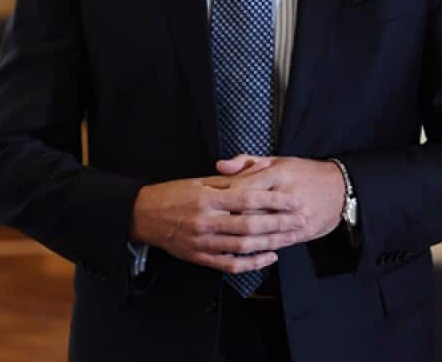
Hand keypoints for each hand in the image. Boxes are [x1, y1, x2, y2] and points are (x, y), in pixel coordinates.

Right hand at [131, 176, 304, 272]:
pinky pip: (231, 264)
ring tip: (290, 237)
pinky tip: (269, 257)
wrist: (141, 216)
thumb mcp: (195, 181)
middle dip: (280, 223)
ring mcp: (202, 242)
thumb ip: (226, 182)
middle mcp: (205, 221)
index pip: (246, 199)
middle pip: (250, 224)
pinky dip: (252, 263)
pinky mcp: (199, 257)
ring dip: (271, 243)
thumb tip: (253, 176)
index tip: (292, 200)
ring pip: (244, 246)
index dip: (273, 200)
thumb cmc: (168, 195)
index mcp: (205, 198)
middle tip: (300, 219)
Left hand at [217, 155, 345, 243]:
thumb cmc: (303, 172)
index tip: (213, 203)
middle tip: (213, 222)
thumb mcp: (276, 161)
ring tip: (225, 236)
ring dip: (243, 235)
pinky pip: (279, 241)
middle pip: (250, 210)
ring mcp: (298, 215)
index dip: (225, 197)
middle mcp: (288, 194)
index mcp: (279, 174)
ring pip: (264, 229)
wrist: (342, 188)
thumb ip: (246, 162)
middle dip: (230, 217)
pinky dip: (262, 245)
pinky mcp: (306, 231)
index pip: (243, 187)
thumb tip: (219, 166)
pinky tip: (248, 247)